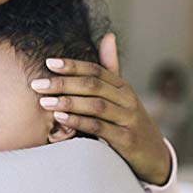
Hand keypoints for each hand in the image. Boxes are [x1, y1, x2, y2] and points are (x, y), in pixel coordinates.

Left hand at [31, 34, 172, 185]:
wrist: (155, 156)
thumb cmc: (130, 124)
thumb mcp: (122, 97)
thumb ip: (111, 70)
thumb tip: (108, 36)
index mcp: (123, 87)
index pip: (96, 70)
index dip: (73, 65)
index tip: (49, 63)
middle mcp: (128, 100)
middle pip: (93, 85)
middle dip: (63, 83)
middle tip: (37, 84)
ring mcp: (128, 119)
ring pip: (95, 105)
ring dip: (68, 101)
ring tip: (44, 101)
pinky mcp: (127, 140)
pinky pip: (99, 127)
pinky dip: (79, 121)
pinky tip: (61, 118)